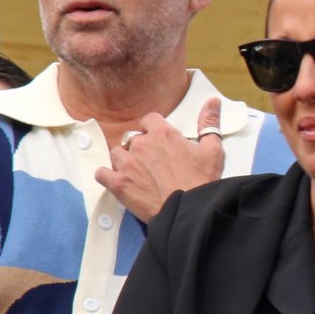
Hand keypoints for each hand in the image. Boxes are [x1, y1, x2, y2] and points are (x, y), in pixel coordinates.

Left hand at [96, 97, 225, 220]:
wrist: (189, 211)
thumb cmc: (202, 182)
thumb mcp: (212, 150)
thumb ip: (209, 123)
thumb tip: (213, 101)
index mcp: (163, 133)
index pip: (149, 120)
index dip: (152, 129)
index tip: (158, 140)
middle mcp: (141, 144)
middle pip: (132, 137)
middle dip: (139, 147)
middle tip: (151, 162)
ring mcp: (127, 164)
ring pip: (116, 153)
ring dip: (123, 160)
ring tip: (135, 172)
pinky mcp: (118, 184)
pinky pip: (101, 173)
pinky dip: (106, 175)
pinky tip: (116, 180)